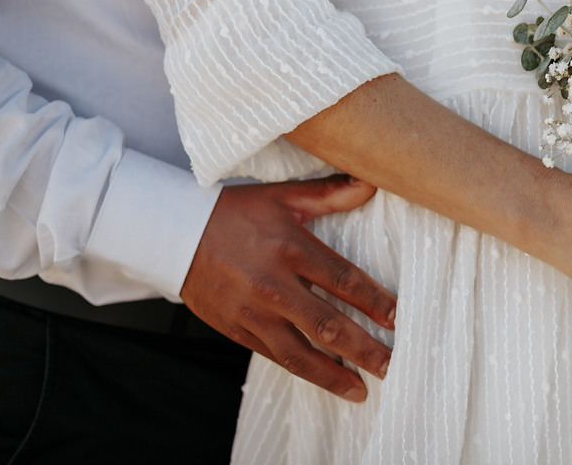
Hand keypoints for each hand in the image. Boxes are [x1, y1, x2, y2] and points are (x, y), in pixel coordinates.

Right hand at [181, 176, 396, 401]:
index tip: (399, 318)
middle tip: (392, 365)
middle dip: (364, 350)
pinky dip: (303, 371)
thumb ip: (330, 194)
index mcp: (290, 248)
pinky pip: (275, 356)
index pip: (344, 280)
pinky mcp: (236, 329)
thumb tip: (371, 182)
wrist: (172, 233)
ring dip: (334, 375)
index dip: (375, 302)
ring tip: (362, 389)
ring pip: (300, 353)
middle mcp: (272, 284)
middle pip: (327, 325)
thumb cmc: (234, 212)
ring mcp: (252, 312)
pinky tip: (325, 379)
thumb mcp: (283, 196)